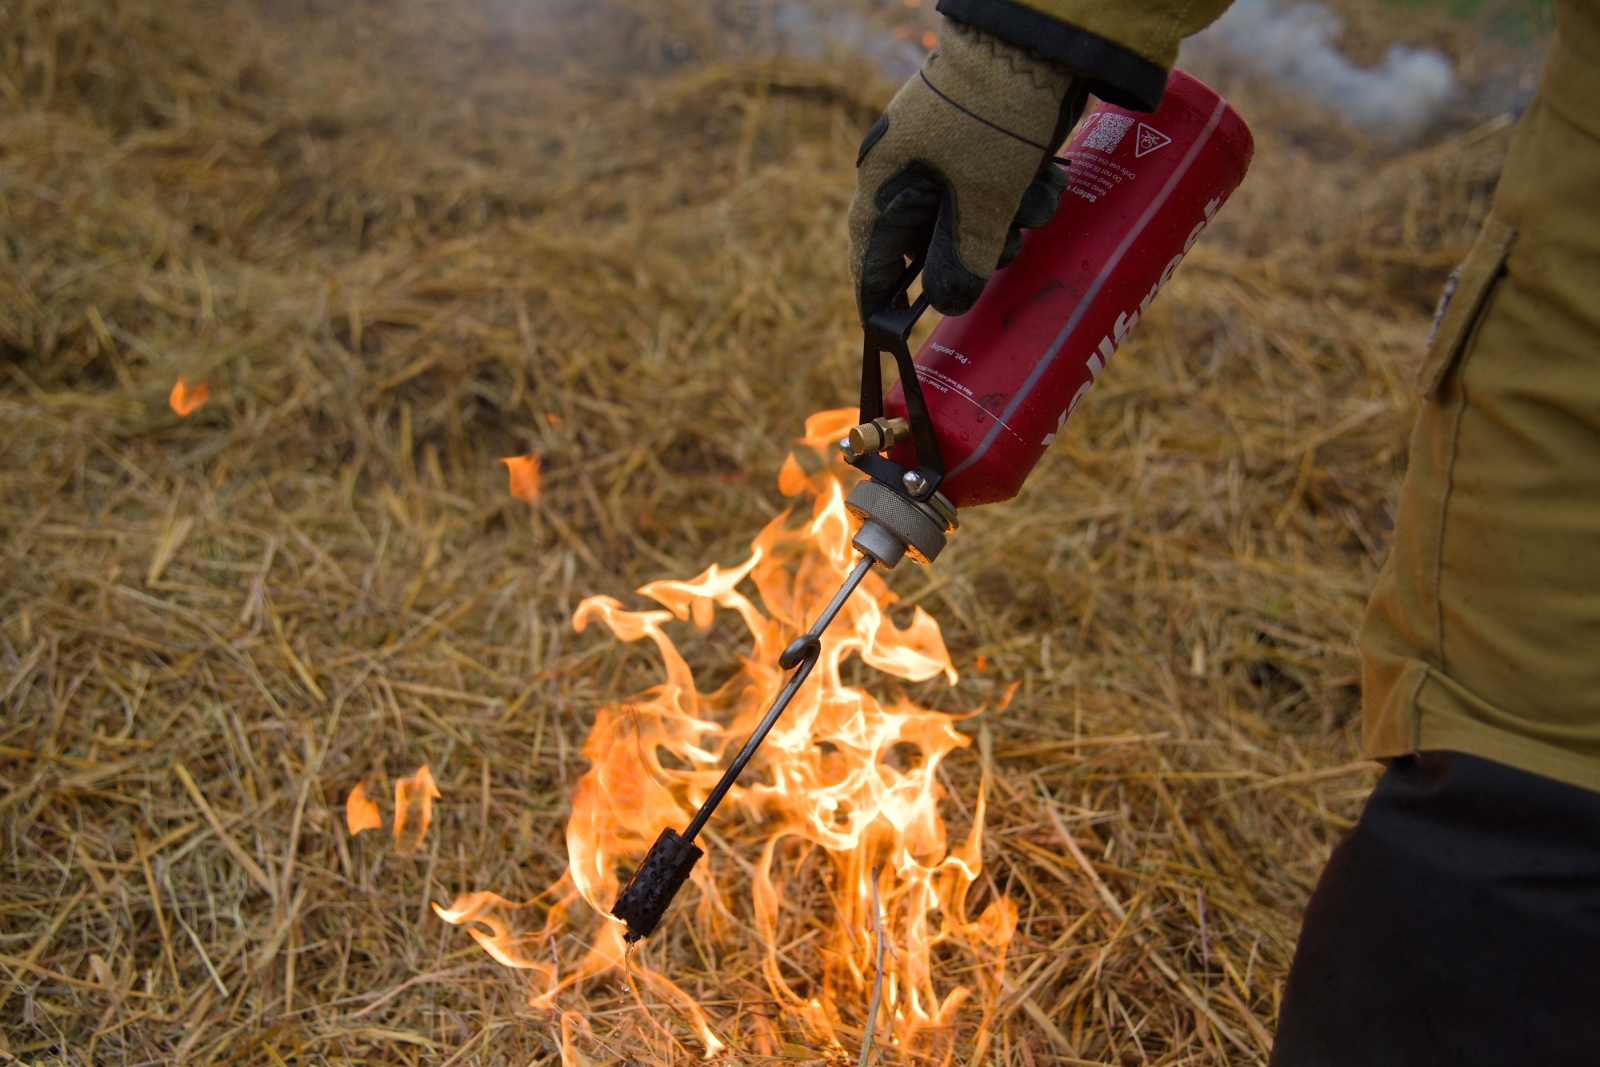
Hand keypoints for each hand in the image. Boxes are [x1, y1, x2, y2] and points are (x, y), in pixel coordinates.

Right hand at [848, 18, 1083, 320]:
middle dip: (977, 251)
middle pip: (933, 243)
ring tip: (1032, 196)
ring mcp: (947, 156)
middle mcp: (910, 172)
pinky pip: (998, 190)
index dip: (880, 297)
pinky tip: (1044, 174)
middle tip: (1006, 245)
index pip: (870, 257)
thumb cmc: (992, 123)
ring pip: (974, 218)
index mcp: (886, 183)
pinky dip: (1024, 192)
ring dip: (1011, 220)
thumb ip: (964, 262)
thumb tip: (949, 303)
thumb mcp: (982, 203)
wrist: (1034, 42)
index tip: (891, 330)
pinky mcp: (983, 144)